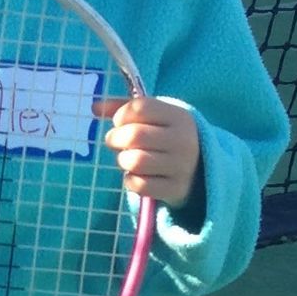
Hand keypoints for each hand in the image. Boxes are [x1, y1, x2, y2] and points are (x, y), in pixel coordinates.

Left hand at [99, 95, 201, 209]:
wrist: (202, 169)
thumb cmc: (167, 138)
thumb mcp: (155, 118)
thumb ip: (125, 109)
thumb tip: (95, 107)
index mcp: (178, 116)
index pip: (140, 107)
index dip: (122, 115)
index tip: (120, 122)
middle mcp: (183, 139)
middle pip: (134, 135)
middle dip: (115, 138)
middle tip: (116, 142)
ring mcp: (181, 166)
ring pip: (135, 161)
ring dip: (123, 160)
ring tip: (127, 159)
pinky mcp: (175, 188)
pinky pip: (139, 185)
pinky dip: (130, 181)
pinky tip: (136, 176)